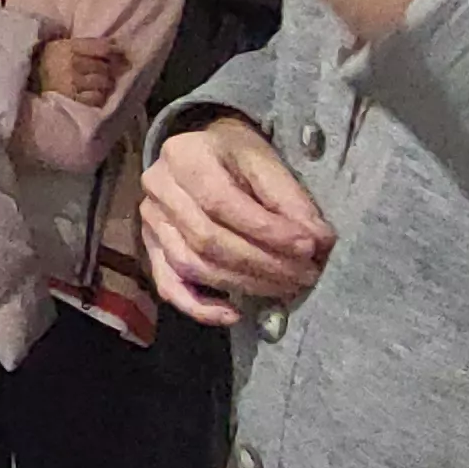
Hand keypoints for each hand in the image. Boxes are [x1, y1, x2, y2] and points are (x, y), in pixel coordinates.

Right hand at [32, 35, 125, 103]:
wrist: (25, 79)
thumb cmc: (48, 60)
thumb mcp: (62, 45)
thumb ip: (87, 44)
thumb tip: (116, 44)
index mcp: (69, 47)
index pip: (102, 47)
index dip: (116, 51)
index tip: (122, 54)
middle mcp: (72, 63)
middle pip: (104, 66)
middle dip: (111, 69)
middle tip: (112, 71)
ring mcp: (72, 83)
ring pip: (103, 82)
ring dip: (106, 83)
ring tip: (103, 83)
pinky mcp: (72, 99)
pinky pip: (96, 98)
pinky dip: (99, 96)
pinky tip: (95, 94)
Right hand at [143, 119, 334, 325]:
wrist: (202, 153)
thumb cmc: (236, 155)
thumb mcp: (264, 160)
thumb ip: (287, 198)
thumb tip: (317, 240)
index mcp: (184, 156)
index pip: (222, 202)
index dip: (266, 230)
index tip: (308, 247)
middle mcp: (158, 189)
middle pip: (208, 239)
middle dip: (262, 263)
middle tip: (304, 274)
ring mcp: (150, 222)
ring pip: (193, 265)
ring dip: (242, 284)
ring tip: (284, 287)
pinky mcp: (151, 248)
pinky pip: (170, 286)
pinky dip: (200, 308)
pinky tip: (233, 314)